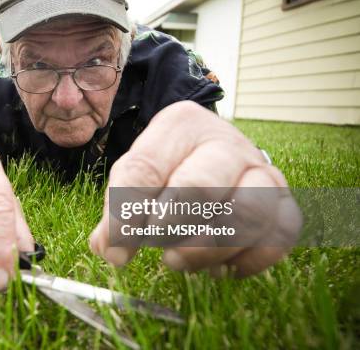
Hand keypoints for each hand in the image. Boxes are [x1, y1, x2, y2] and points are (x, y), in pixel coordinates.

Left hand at [89, 101, 301, 276]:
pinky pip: (278, 237)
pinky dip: (247, 260)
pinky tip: (217, 267)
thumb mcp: (137, 173)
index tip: (117, 246)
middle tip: (155, 246)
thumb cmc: (170, 164)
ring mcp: (261, 172)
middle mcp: (226, 143)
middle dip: (172, 226)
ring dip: (208, 248)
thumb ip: (118, 208)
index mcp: (181, 125)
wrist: (216, 151)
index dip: (127, 213)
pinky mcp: (283, 203)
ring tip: (179, 260)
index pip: (145, 169)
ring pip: (246, 214)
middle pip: (200, 186)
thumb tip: (110, 249)